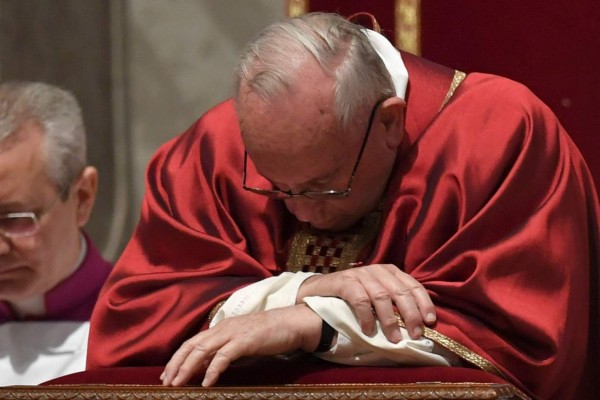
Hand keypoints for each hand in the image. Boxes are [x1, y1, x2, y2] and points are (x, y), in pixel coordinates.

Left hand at [161, 303, 320, 386]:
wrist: (291, 323)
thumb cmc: (269, 333)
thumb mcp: (242, 341)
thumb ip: (225, 350)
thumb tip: (209, 366)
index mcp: (221, 327)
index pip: (193, 342)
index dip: (178, 358)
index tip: (168, 374)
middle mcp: (223, 328)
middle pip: (191, 345)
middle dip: (176, 364)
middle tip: (166, 382)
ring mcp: (233, 333)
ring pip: (202, 350)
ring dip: (187, 368)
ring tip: (178, 384)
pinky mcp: (245, 341)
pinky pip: (223, 356)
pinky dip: (212, 370)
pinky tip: (206, 383)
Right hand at [296, 263, 434, 341]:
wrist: (319, 290)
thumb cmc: (353, 295)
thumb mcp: (377, 294)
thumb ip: (395, 302)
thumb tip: (418, 324)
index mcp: (390, 272)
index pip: (413, 285)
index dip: (424, 303)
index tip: (430, 322)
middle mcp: (378, 270)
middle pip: (400, 292)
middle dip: (410, 314)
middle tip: (415, 334)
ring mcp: (361, 274)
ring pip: (382, 296)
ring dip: (390, 320)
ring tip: (394, 338)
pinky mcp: (345, 281)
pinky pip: (360, 299)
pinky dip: (367, 316)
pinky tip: (369, 330)